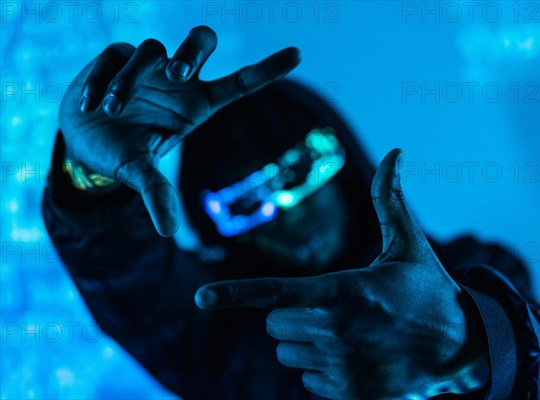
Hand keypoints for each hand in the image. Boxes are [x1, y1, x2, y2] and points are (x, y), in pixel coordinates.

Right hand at [59, 26, 300, 236]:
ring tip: (111, 110)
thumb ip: (157, 194)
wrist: (83, 143)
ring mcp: (148, 67)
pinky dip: (102, 78)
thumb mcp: (140, 174)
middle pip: (202, 42)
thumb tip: (169, 231)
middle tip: (177, 74)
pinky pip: (115, 55)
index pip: (240, 82)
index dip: (268, 69)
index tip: (297, 55)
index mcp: (196, 105)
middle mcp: (178, 80)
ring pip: (152, 50)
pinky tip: (91, 105)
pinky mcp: (117, 59)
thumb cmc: (124, 155)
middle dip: (193, 51)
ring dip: (130, 81)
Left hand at [195, 149, 489, 398]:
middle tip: (331, 305)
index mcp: (346, 292)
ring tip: (348, 332)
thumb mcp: (410, 246)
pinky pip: (307, 379)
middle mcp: (338, 333)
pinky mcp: (349, 395)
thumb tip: (394, 151)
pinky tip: (356, 356)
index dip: (237, 293)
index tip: (202, 298)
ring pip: (287, 352)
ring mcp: (342, 369)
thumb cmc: (428, 291)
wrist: (463, 349)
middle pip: (274, 323)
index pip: (278, 293)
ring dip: (305, 341)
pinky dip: (321, 367)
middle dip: (290, 312)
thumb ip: (391, 200)